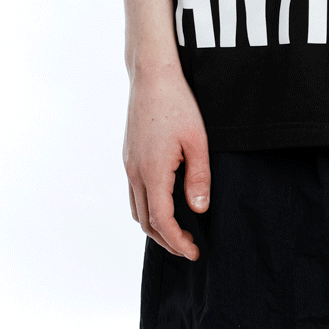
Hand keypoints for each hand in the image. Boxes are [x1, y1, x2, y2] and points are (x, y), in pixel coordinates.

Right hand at [123, 64, 210, 260]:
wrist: (152, 76)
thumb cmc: (178, 104)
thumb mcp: (198, 140)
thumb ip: (199, 177)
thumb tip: (199, 210)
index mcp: (153, 171)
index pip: (161, 221)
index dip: (177, 241)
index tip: (194, 252)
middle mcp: (135, 172)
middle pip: (145, 222)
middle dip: (167, 240)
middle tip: (189, 247)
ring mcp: (129, 164)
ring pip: (137, 209)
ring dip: (155, 227)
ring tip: (178, 232)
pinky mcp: (129, 156)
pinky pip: (134, 193)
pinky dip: (148, 208)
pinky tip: (165, 204)